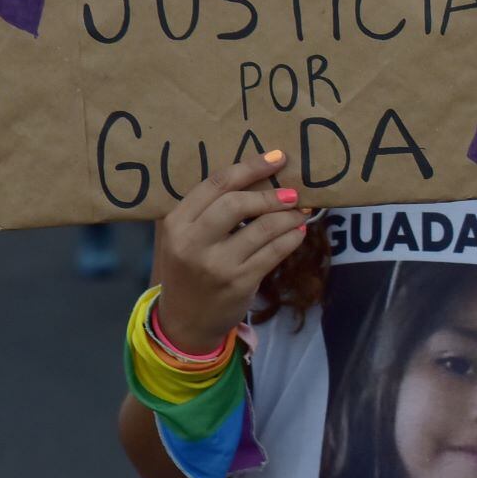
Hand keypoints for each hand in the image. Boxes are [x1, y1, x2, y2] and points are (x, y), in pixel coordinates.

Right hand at [151, 150, 308, 352]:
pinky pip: (274, 252)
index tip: (277, 157)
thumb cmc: (188, 269)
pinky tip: (297, 231)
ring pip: (263, 228)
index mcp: (176, 222)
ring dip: (288, 216)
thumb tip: (250, 173)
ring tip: (301, 211)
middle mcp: (192, 242)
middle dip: (271, 194)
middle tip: (293, 193)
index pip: (216, 184)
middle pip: (238, 203)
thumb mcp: (181, 237)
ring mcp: (216, 264)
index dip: (250, 167)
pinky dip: (291, 238)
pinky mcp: (239, 282)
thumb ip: (203, 209)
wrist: (184, 320)